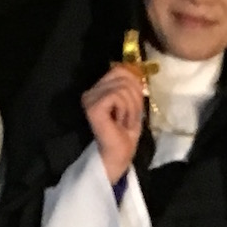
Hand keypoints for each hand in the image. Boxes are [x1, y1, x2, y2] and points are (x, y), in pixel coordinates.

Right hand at [81, 66, 145, 181]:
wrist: (118, 156)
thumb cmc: (125, 133)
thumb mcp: (133, 104)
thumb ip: (132, 86)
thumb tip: (136, 70)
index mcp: (98, 89)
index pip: (120, 69)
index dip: (135, 85)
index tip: (133, 108)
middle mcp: (90, 91)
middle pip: (123, 76)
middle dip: (134, 98)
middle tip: (129, 118)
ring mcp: (90, 99)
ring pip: (122, 87)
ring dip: (131, 108)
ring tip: (124, 122)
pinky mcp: (93, 107)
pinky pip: (117, 96)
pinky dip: (125, 110)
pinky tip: (120, 123)